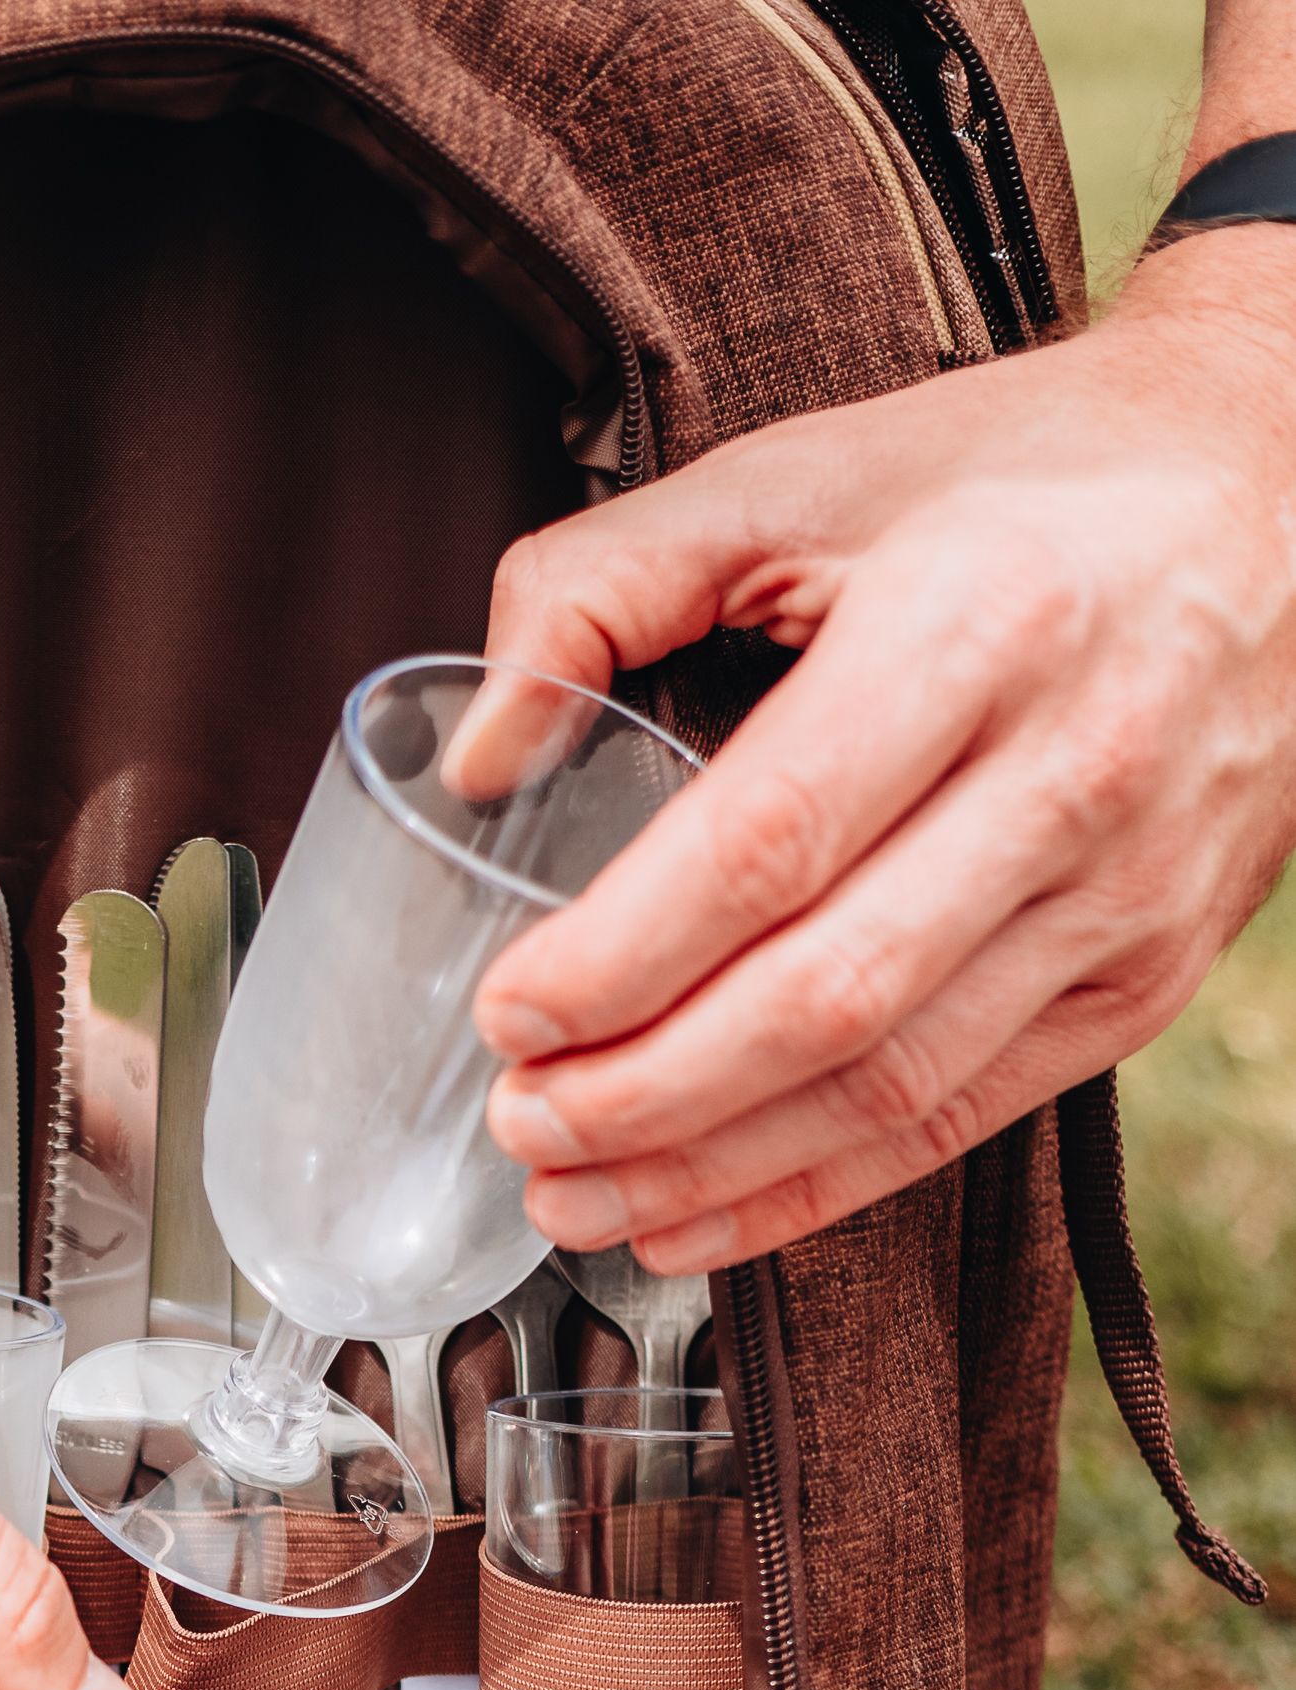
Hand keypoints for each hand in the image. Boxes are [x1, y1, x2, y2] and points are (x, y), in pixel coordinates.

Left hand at [470, 231, 1295, 1271]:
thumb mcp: (807, 473)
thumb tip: (475, 745)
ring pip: (894, 1086)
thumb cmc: (1021, 483)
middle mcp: (1072, 768)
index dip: (627, 955)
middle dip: (650, 1093)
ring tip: (577, 1193)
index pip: (774, 837)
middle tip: (523, 1125)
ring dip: (713, 1168)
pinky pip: (961, 1120)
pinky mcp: (1142, 981)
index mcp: (981, 620)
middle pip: (831, 994)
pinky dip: (814, 1189)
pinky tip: (696, 1216)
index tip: (512, 1012)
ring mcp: (1123, 895)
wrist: (1278, 493)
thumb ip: (608, 579)